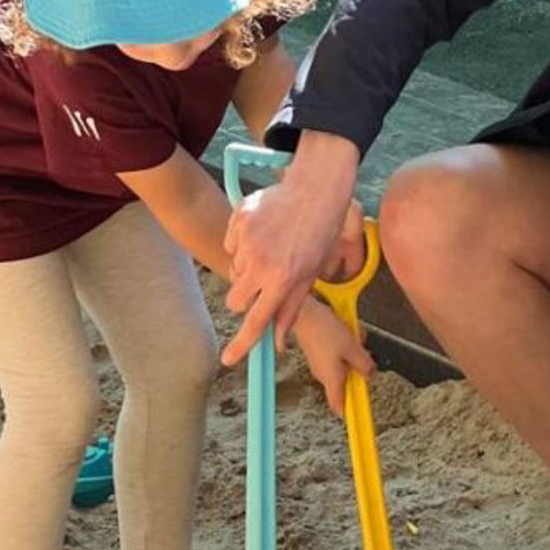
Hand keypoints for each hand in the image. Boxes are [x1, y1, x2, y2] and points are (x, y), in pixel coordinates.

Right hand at [222, 132, 358, 364]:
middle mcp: (261, 263)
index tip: (228, 360)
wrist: (317, 189)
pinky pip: (230, 244)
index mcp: (283, 279)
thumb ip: (291, 308)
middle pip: (236, 300)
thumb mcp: (312, 274)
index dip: (242, 344)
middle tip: (264, 284)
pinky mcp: (238, 220)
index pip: (256, 321)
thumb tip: (278, 341)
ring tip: (272, 248)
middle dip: (245, 299)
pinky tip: (263, 232)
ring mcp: (247, 240)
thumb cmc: (320, 233)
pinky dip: (242, 243)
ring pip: (234, 271)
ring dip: (247, 268)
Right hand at [292, 301, 374, 415]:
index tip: (360, 410)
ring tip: (356, 338)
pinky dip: (345, 345)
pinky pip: (337, 354)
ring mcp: (320, 364)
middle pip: (346, 382)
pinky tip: (348, 332)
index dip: (350, 410)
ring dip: (353, 353)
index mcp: (332, 379)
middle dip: (358, 369)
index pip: (339, 405)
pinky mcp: (318, 352)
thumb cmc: (325, 331)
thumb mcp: (353, 348)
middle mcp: (323, 375)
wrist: (304, 314)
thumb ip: (364, 364)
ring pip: (343, 365)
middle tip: (364, 355)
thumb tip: (370, 375)